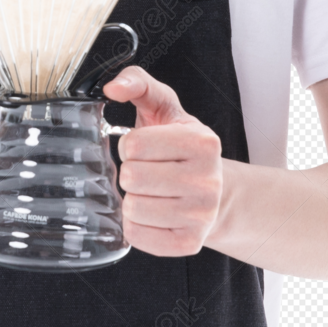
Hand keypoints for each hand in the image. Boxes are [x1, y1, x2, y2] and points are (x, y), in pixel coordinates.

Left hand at [102, 66, 222, 256]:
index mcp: (202, 142)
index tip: (146, 149)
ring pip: (133, 208)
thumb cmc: (181, 146)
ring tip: (151, 191)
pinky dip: (135, 224)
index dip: (130, 146)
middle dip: (130, 172)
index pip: (134, 145)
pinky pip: (136, 235)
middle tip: (148, 171)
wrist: (213, 190)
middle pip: (132, 178)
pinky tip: (152, 212)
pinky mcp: (189, 243)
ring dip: (132, 198)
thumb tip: (114, 87)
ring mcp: (201, 215)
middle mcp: (207, 180)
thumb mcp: (164, 106)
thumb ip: (138, 83)